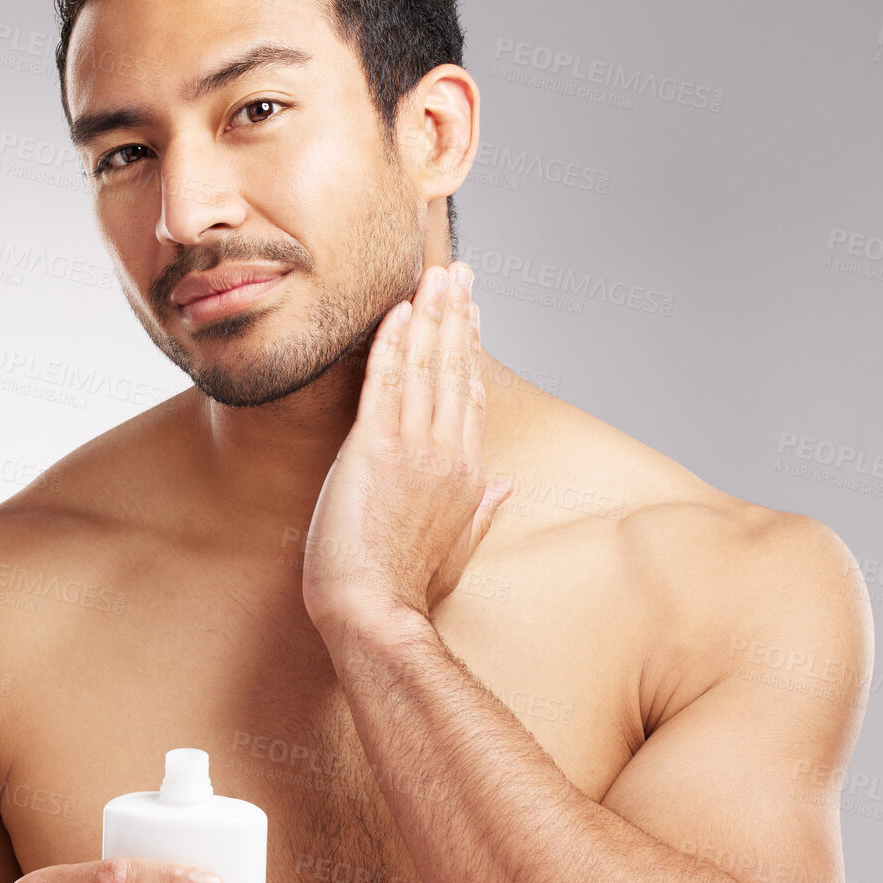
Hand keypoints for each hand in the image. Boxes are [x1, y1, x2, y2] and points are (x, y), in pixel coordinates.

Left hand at [302, 260, 513, 632]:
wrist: (375, 610)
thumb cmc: (408, 588)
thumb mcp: (459, 546)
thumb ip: (484, 509)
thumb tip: (506, 487)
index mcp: (469, 474)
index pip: (471, 397)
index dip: (469, 351)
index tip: (469, 316)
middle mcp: (447, 452)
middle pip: (455, 369)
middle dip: (456, 315)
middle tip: (456, 272)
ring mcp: (414, 447)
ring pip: (426, 365)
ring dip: (430, 314)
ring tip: (435, 274)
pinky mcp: (376, 447)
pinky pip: (386, 380)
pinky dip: (392, 341)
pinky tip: (396, 310)